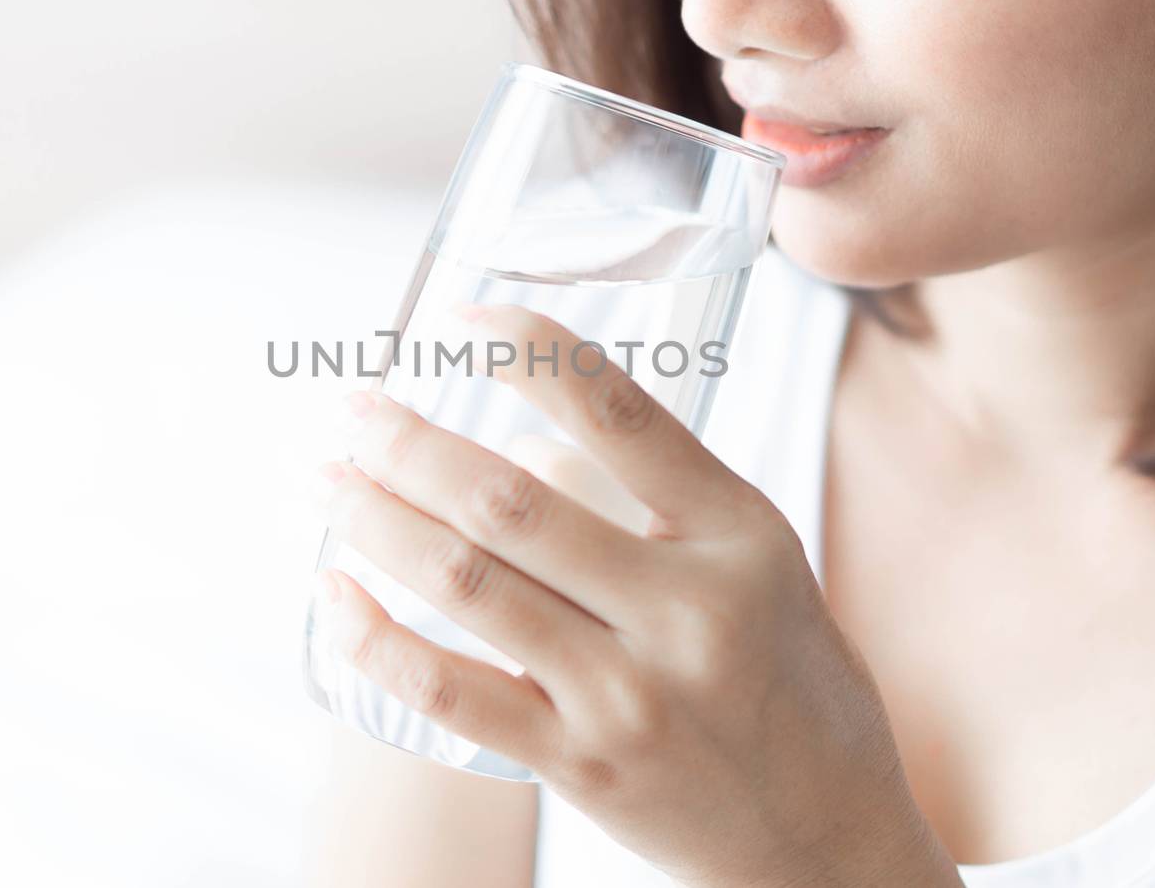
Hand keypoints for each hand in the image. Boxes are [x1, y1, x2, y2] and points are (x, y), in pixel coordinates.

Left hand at [314, 305, 960, 887]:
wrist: (827, 834)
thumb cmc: (789, 678)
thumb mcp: (761, 564)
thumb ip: (654, 500)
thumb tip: (520, 447)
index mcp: (737, 532)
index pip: (618, 412)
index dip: (528, 350)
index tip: (460, 318)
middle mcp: (686, 607)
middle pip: (511, 500)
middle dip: (407, 442)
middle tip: (353, 410)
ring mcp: (629, 693)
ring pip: (467, 583)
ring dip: (374, 519)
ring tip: (326, 481)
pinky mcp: (581, 765)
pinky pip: (450, 691)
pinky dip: (375, 637)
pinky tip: (335, 594)